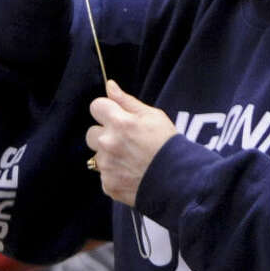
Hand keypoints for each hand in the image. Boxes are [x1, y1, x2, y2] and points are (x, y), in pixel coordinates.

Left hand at [85, 79, 176, 206]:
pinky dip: (114, 174)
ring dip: (109, 155)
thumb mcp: (152, 115)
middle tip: (125, 140)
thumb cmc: (167, 143)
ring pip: (97, 156)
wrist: (178, 180)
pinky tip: (131, 173)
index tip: (116, 117)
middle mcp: (108, 143)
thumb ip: (126, 101)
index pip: (96, 106)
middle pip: (91, 133)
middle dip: (104, 134)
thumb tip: (110, 86)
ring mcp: (107, 166)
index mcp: (118, 122)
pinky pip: (104, 175)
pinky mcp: (108, 185)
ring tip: (130, 159)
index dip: (106, 110)